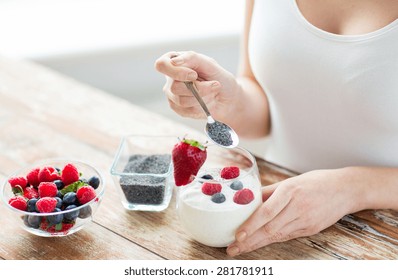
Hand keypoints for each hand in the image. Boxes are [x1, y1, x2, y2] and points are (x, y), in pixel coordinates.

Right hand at [154, 51, 240, 119]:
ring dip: (202, 98)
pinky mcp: (178, 109)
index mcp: (175, 62)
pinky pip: (186, 111)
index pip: (161, 65)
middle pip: (174, 87)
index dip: (177, 72)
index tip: (194, 75)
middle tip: (215, 85)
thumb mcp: (210, 64)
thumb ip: (192, 58)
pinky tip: (207, 102)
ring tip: (213, 93)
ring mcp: (173, 95)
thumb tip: (174, 61)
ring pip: (181, 101)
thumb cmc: (220, 78)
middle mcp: (170, 78)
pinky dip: (201, 107)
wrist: (229, 98)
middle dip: (199, 89)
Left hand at [226, 168, 364, 255]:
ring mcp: (306, 220)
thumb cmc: (316, 181)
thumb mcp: (291, 181)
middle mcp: (298, 207)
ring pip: (277, 236)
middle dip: (249, 241)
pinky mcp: (311, 229)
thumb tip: (247, 199)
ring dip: (257, 244)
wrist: (346, 189)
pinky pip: (287, 236)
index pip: (267, 212)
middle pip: (270, 228)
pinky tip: (259, 244)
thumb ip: (269, 192)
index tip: (237, 235)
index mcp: (290, 191)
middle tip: (232, 249)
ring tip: (241, 249)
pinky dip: (272, 241)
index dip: (251, 225)